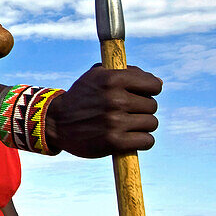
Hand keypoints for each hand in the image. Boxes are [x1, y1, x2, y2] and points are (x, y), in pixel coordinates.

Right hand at [47, 64, 161, 157]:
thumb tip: (158, 82)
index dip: (149, 90)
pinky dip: (141, 141)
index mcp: (111, 79)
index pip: (153, 84)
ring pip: (151, 123)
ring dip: (141, 125)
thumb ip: (126, 73)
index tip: (140, 95)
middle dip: (142, 109)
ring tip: (126, 125)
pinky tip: (128, 137)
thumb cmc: (82, 97)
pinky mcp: (114, 142)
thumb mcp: (96, 76)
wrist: (56, 122)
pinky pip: (147, 141)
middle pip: (152, 105)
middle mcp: (114, 99)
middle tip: (126, 112)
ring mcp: (115, 121)